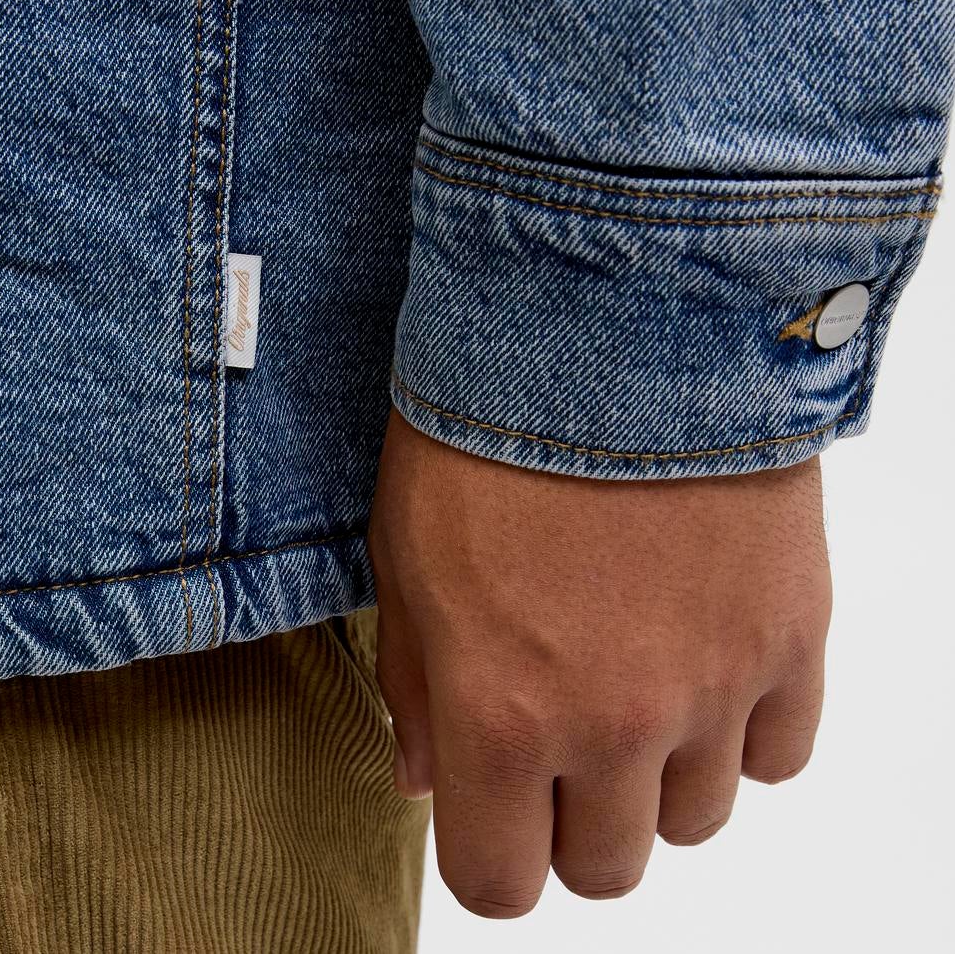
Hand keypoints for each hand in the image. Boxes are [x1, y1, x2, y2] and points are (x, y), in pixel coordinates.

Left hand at [367, 407, 831, 917]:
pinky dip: (743, 726)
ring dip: (660, 772)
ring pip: (696, 819)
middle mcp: (614, 724)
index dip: (492, 849)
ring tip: (634, 669)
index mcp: (500, 713)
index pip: (500, 883)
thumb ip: (416, 685)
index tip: (494, 802)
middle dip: (574, 814)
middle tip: (563, 726)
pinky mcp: (791, 635)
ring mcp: (714, 684)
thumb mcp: (408, 550)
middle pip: (606, 867)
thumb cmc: (485, 423)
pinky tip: (702, 651)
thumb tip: (425, 784)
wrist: (611, 317)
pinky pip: (779, 754)